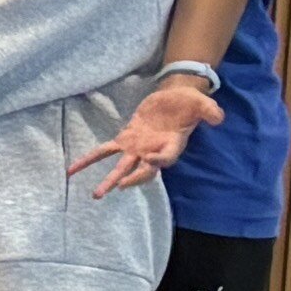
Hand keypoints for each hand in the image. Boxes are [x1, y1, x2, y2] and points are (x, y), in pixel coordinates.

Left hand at [74, 74, 212, 195]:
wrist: (175, 97)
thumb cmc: (190, 104)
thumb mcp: (203, 104)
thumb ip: (209, 111)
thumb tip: (218, 117)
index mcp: (172, 146)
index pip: (165, 159)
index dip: (159, 160)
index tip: (151, 159)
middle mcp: (153, 151)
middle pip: (142, 170)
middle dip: (131, 179)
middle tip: (118, 188)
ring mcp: (138, 148)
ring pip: (121, 166)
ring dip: (109, 179)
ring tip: (96, 194)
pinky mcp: (126, 139)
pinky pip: (104, 151)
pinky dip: (89, 159)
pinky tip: (72, 169)